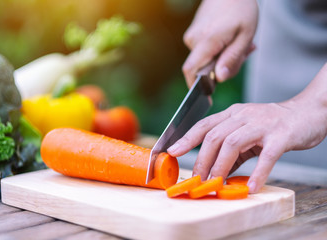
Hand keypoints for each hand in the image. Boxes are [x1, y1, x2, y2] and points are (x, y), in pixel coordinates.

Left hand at [168, 64, 326, 192]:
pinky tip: (252, 186)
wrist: (307, 113)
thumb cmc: (273, 125)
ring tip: (215, 183)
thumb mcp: (247, 133)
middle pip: (214, 136)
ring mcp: (262, 125)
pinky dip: (258, 172)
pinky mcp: (281, 136)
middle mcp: (243, 116)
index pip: (204, 125)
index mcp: (233, 114)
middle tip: (197, 178)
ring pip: (233, 144)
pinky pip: (266, 156)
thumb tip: (215, 171)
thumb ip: (232, 151)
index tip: (172, 151)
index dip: (186, 138)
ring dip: (221, 166)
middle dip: (202, 159)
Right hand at [183, 0, 257, 86]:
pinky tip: (230, 40)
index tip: (207, 97)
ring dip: (221, 59)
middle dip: (220, 70)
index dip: (196, 87)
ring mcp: (191, 37)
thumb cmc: (241, 10)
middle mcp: (193, 40)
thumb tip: (219, 79)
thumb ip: (232, 59)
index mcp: (207, 41)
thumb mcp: (245, 36)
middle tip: (243, 55)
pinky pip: (203, 52)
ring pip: (204, 60)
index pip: (191, 71)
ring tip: (239, 44)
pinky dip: (217, 51)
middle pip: (201, 68)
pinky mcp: (193, 35)